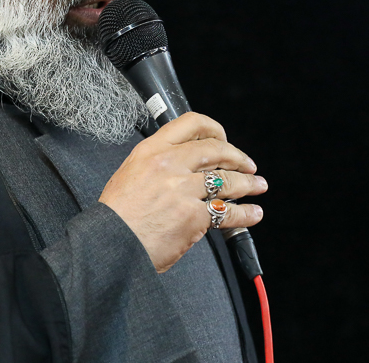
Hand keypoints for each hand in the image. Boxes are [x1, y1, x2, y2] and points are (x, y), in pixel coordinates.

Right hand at [98, 112, 266, 272]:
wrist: (111, 244)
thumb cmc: (116, 216)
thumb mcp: (130, 174)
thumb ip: (156, 165)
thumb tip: (184, 167)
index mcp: (151, 151)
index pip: (190, 124)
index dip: (214, 129)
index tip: (223, 138)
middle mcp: (169, 165)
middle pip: (216, 150)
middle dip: (238, 157)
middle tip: (248, 165)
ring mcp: (183, 190)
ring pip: (227, 180)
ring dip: (248, 184)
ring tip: (257, 187)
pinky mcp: (194, 216)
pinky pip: (227, 212)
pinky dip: (245, 213)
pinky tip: (252, 213)